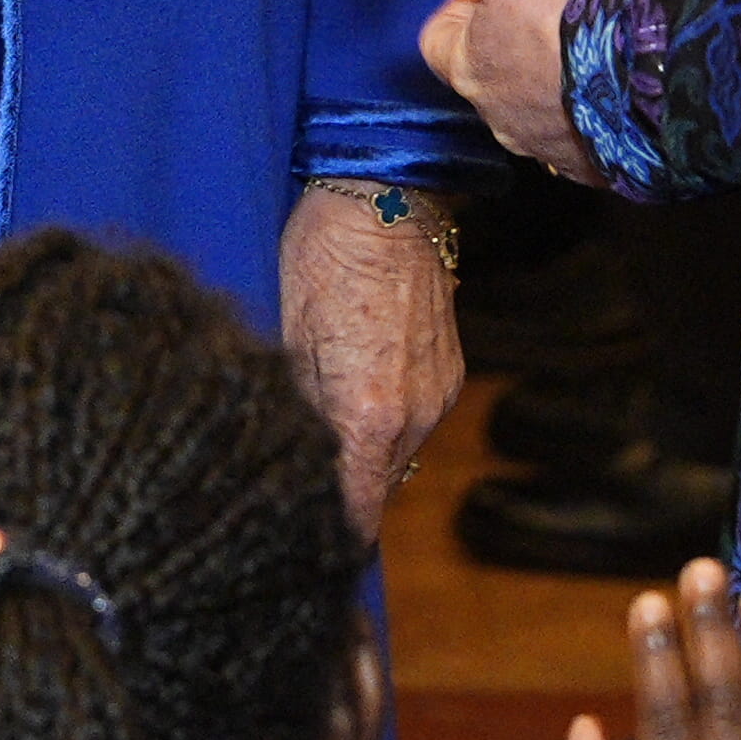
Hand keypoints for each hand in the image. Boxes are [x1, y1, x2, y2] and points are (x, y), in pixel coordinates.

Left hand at [279, 183, 464, 543]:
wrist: (388, 198)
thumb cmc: (322, 257)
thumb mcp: (289, 339)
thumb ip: (300, 410)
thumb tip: (294, 455)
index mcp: (367, 416)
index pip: (355, 511)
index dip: (329, 532)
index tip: (303, 541)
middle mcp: (413, 416)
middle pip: (376, 487)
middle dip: (342, 490)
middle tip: (297, 479)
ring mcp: (438, 394)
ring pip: (397, 454)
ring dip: (364, 454)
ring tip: (321, 428)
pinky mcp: (450, 372)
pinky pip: (415, 419)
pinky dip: (386, 422)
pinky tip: (354, 390)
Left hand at [365, 0, 618, 178]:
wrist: (659, 68)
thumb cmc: (572, 7)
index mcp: (468, 71)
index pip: (438, 38)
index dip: (465, 3)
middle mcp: (501, 120)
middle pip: (487, 74)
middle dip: (510, 40)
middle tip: (552, 5)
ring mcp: (552, 150)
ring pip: (536, 107)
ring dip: (553, 78)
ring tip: (592, 40)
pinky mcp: (602, 166)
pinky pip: (584, 134)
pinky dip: (592, 109)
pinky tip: (618, 82)